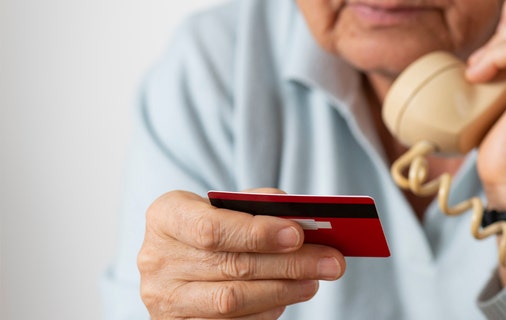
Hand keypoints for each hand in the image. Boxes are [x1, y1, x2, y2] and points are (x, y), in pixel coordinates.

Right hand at [137, 189, 345, 318]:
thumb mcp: (225, 205)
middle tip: (330, 261)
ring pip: (232, 300)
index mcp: (165, 217)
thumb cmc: (211, 224)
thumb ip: (257, 204)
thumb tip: (300, 216)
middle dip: (288, 264)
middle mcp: (157, 259)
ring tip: (315, 280)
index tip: (298, 234)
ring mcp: (164, 298)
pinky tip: (287, 297)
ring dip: (283, 290)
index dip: (257, 233)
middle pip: (231, 266)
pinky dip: (265, 311)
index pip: (211, 229)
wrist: (181, 255)